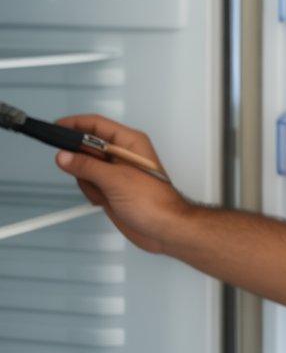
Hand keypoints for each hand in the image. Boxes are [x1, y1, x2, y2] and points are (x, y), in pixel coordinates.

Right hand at [54, 115, 190, 254]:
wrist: (162, 228)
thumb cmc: (155, 202)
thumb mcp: (116, 179)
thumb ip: (87, 166)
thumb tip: (65, 156)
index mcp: (130, 143)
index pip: (97, 125)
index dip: (75, 124)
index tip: (56, 127)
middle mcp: (123, 154)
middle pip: (87, 147)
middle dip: (83, 163)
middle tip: (88, 174)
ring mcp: (116, 172)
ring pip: (84, 168)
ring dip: (88, 182)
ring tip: (104, 191)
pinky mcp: (111, 188)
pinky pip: (88, 184)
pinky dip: (92, 193)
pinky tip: (105, 200)